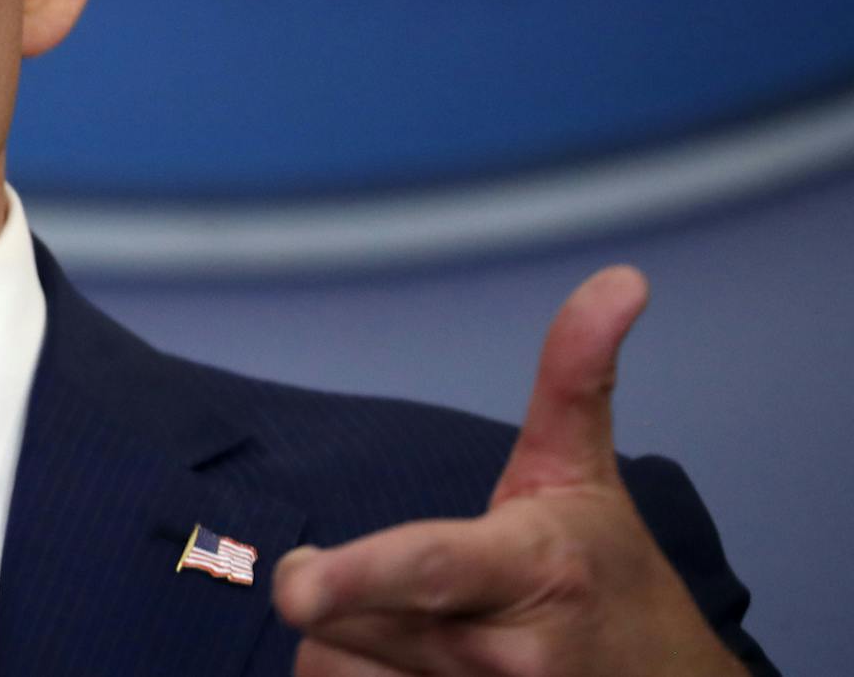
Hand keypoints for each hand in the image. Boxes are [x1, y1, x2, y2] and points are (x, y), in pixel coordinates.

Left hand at [271, 266, 745, 676]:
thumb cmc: (607, 577)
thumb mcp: (582, 472)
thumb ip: (573, 375)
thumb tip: (619, 278)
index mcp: (531, 570)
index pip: (431, 569)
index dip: (361, 575)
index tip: (296, 584)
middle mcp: (502, 654)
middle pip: (349, 617)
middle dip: (334, 586)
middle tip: (353, 571)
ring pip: (334, 666)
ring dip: (341, 637)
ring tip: (406, 620)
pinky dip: (348, 675)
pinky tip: (395, 659)